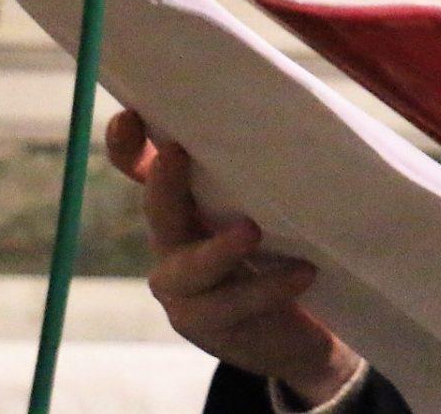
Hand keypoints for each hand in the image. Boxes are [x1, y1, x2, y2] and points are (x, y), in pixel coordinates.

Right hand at [105, 108, 364, 406]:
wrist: (300, 329)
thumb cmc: (289, 245)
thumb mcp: (280, 200)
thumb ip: (277, 165)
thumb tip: (311, 112)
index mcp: (185, 199)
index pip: (143, 168)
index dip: (129, 145)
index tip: (131, 115)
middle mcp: (173, 239)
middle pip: (159, 209)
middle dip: (163, 182)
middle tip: (176, 153)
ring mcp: (184, 285)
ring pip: (188, 268)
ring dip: (217, 250)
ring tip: (251, 232)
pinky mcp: (208, 323)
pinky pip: (232, 304)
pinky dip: (268, 287)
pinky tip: (303, 273)